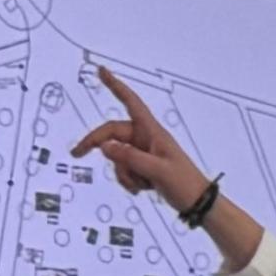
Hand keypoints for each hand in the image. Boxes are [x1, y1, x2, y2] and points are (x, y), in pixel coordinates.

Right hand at [68, 66, 210, 209]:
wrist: (199, 204)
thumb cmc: (184, 183)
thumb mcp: (158, 170)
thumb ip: (131, 158)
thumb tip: (105, 147)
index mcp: (152, 131)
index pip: (131, 102)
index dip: (116, 86)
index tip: (102, 70)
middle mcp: (145, 139)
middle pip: (112, 134)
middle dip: (98, 145)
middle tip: (77, 154)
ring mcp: (144, 153)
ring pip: (117, 157)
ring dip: (124, 173)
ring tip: (143, 184)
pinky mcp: (143, 168)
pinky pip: (125, 170)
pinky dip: (129, 181)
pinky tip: (144, 189)